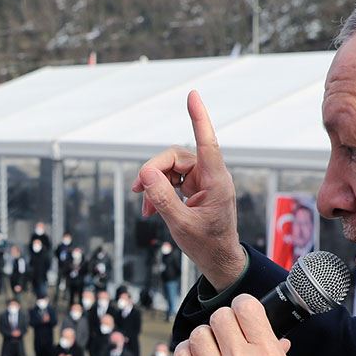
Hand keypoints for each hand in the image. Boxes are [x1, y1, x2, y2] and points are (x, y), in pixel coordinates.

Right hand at [132, 91, 245, 289]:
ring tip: (144, 206)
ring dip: (153, 183)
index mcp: (216, 181)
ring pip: (171, 167)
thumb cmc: (207, 245)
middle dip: (154, 170)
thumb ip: (162, 199)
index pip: (207, 142)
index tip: (193, 95)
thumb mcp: (181, 225)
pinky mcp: (196, 187)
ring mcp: (204, 181)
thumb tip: (146, 173)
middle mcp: (211, 176)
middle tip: (137, 190)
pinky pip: (172, 179)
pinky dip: (158, 190)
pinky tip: (149, 208)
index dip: (199, 118)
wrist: (218, 260)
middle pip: (176, 156)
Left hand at [174, 294, 301, 355]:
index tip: (242, 315)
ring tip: (211, 354)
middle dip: (223, 324)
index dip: (242, 307)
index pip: (247, 307)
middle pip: (219, 317)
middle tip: (227, 338)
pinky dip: (186, 355)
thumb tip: (273, 342)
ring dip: (204, 340)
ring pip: (198, 334)